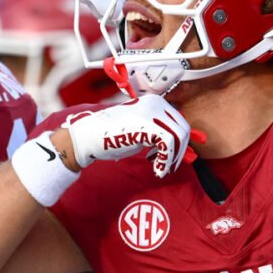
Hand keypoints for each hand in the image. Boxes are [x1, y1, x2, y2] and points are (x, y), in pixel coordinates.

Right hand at [63, 94, 190, 177]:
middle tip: (167, 166)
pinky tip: (157, 170)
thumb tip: (181, 147)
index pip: (180, 122)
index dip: (179, 144)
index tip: (166, 158)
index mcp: (156, 102)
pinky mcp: (147, 125)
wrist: (89, 135)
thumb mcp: (141, 131)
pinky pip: (168, 144)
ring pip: (179, 136)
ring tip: (161, 169)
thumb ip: (159, 134)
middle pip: (183, 129)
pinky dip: (165, 161)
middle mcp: (156, 103)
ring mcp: (152, 113)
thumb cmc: (112, 135)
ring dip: (173, 158)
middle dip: (179, 151)